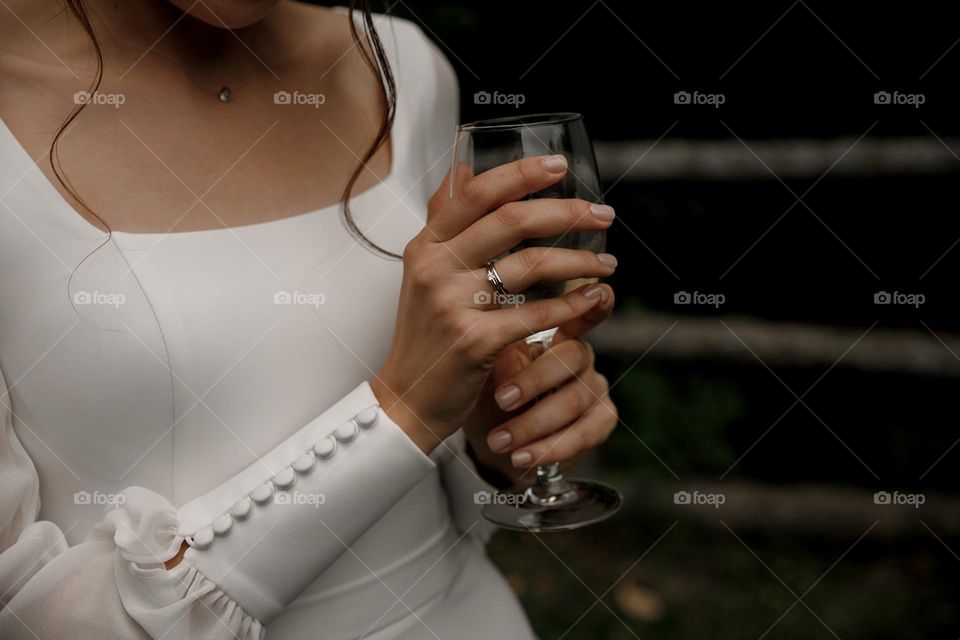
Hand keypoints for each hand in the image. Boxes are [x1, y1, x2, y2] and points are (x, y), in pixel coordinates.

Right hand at [371, 155, 617, 453]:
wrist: (407, 398)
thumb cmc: (425, 336)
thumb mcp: (423, 272)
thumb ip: (443, 222)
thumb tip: (461, 170)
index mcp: (427, 246)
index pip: (477, 193)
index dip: (522, 173)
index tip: (561, 166)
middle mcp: (436, 267)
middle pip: (512, 221)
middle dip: (567, 212)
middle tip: (602, 214)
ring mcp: (453, 303)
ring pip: (531, 264)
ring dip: (579, 261)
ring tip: (607, 263)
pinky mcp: (475, 340)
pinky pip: (535, 314)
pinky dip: (571, 306)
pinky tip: (593, 298)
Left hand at [464, 284, 617, 484]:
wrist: (488, 438)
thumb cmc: (485, 392)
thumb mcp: (483, 366)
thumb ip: (496, 347)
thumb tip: (497, 336)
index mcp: (557, 334)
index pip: (581, 311)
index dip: (592, 303)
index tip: (597, 291)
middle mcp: (581, 357)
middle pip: (571, 357)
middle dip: (533, 381)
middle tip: (501, 399)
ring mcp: (594, 388)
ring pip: (574, 400)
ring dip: (532, 424)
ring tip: (499, 440)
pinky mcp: (601, 421)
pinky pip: (585, 433)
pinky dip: (550, 449)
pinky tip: (522, 457)